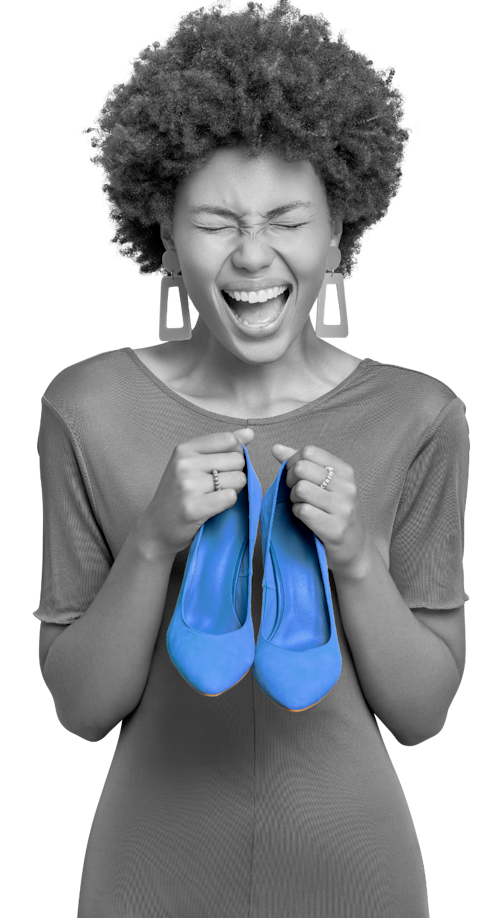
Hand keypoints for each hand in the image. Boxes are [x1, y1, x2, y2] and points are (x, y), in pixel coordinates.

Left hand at [271, 442, 370, 578]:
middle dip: (290, 480)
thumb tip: (276, 447)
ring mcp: (343, 508)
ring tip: (302, 505)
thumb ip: (300, 464)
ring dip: (293, 499)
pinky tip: (305, 519)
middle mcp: (347, 486)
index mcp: (345, 471)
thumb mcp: (324, 485)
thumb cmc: (334, 513)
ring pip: (300, 489)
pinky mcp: (335, 528)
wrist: (354, 549)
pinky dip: (297, 514)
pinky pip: (303, 511)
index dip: (293, 462)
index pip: (309, 452)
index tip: (295, 476)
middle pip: (301, 468)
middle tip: (295, 493)